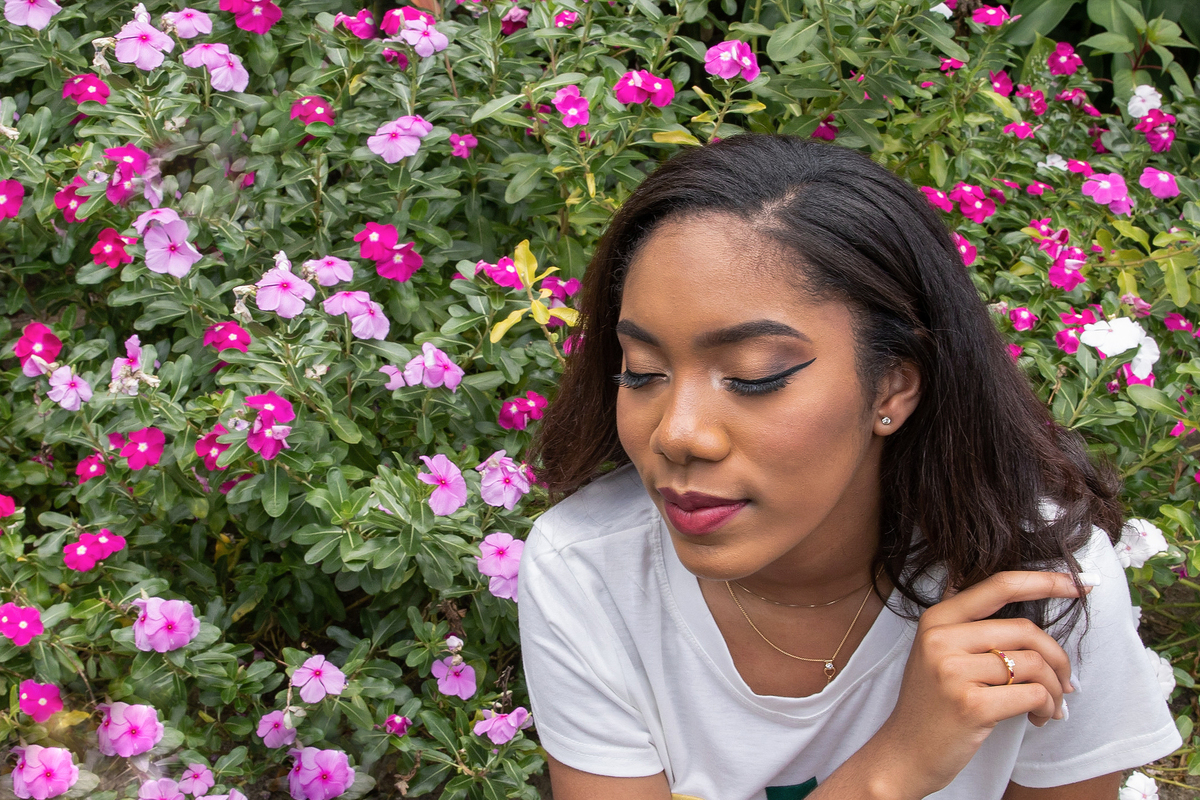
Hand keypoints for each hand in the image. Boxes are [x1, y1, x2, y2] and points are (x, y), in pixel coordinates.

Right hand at [868, 571, 1091, 798]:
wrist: (905, 752)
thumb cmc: (934, 703)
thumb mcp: (941, 652)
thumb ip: (972, 625)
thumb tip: (1028, 601)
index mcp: (937, 619)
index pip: (999, 586)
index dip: (1044, 581)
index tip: (1079, 585)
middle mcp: (941, 638)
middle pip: (1026, 630)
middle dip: (1058, 658)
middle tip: (1064, 683)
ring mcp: (952, 671)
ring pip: (1034, 664)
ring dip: (1054, 689)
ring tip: (1048, 706)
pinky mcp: (971, 705)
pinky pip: (1033, 694)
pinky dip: (1047, 707)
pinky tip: (1039, 718)